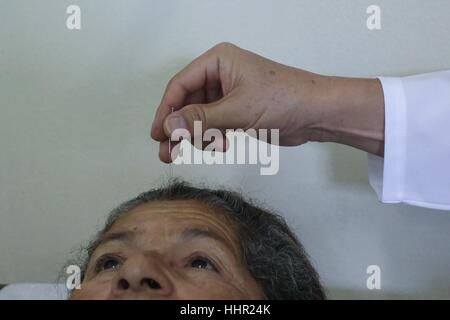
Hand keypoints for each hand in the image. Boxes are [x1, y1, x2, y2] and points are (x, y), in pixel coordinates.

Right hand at [151, 43, 384, 162]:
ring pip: (199, 116)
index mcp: (218, 61)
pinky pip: (214, 124)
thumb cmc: (284, 99)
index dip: (166, 110)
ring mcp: (229, 94)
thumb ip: (201, 119)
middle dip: (178, 128)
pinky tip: (218, 146)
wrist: (316, 113)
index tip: (157, 133)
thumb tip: (168, 126)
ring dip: (193, 135)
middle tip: (166, 151)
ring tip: (183, 154)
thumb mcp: (237, 110)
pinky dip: (211, 137)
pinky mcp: (237, 111)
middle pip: (187, 102)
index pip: (180, 85)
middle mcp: (221, 75)